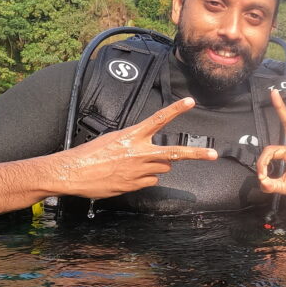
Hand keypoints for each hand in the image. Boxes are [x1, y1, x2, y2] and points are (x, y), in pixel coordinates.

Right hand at [56, 97, 216, 197]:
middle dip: (195, 154)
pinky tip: (128, 176)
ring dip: (157, 166)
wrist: (72, 172)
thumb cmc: (90, 154)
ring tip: (135, 165)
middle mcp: (139, 152)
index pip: (158, 119)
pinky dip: (145, 179)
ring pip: (163, 168)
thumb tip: (150, 150)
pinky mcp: (135, 185)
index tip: (190, 102)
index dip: (176, 109)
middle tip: (213, 154)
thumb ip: (135, 142)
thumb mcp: (113, 140)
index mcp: (132, 136)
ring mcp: (139, 170)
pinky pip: (151, 181)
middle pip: (174, 153)